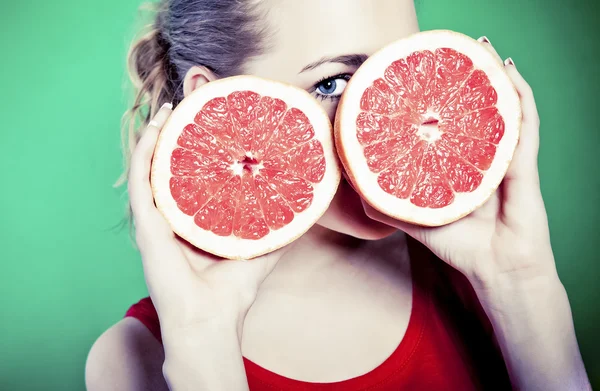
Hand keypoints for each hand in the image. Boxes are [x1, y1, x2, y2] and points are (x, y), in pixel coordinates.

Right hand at [128, 103, 288, 338]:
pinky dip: (146, 149)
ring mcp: (157, 217)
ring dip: (159, 133)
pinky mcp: (146, 224)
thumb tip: (310, 201)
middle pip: (174, 163)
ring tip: (173, 106)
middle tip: (193, 99)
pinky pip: (142, 178)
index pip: (196, 172)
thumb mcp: (263, 245)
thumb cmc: (233, 289)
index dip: (201, 144)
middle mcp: (174, 214)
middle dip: (181, 130)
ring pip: (153, 164)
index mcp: (196, 218)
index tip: (215, 117)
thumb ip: (283, 224)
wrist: (211, 320)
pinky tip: (158, 126)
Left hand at [362, 38, 557, 291]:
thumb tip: (354, 187)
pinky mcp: (523, 164)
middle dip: (461, 78)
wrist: (494, 270)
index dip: (433, 99)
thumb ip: (386, 204)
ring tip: (482, 48)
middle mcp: (478, 155)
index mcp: (455, 164)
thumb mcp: (414, 219)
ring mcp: (502, 156)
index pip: (444, 124)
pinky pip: (525, 125)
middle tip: (448, 52)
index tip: (418, 76)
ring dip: (493, 75)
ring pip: (500, 107)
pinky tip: (510, 73)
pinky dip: (520, 97)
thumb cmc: (458, 246)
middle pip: (470, 109)